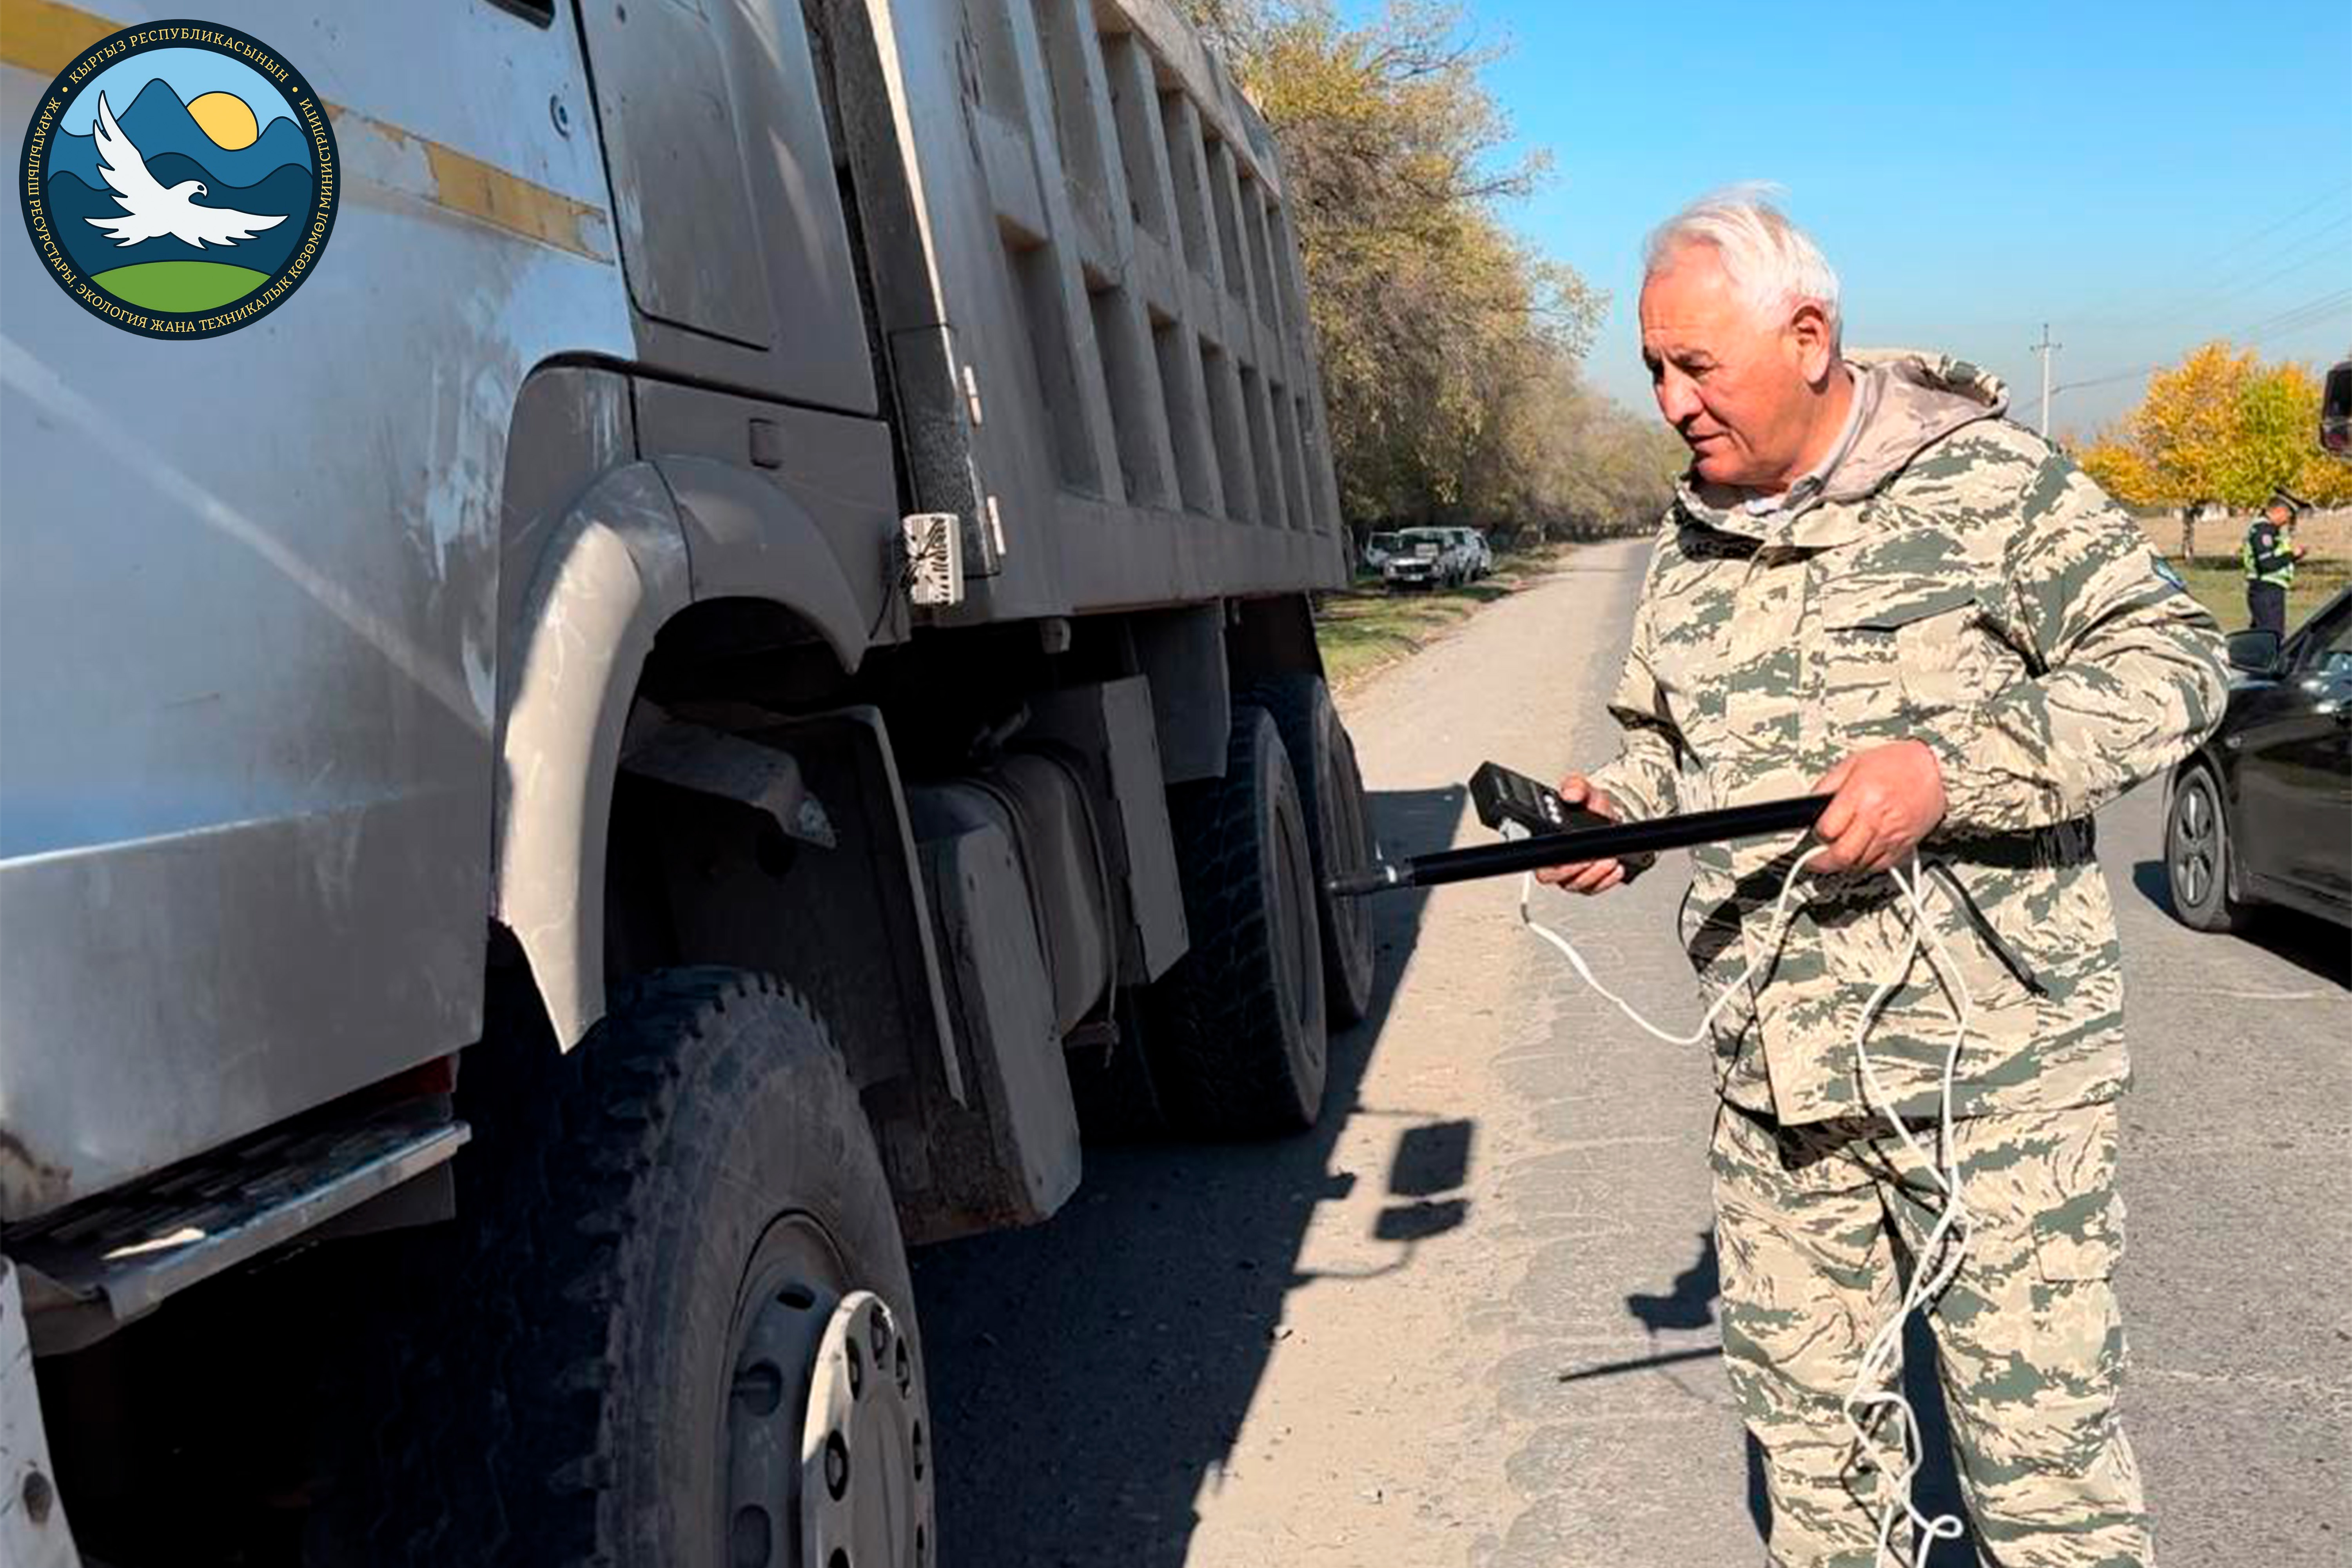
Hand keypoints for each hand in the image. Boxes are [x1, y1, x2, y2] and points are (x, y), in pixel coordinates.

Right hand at [1532, 775, 1626, 893]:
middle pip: (1557, 879)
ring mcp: (1571, 873)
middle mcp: (1555, 860)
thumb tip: (1571, 794)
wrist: (1605, 816)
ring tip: (1609, 859)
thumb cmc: (1589, 806)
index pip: (1540, 862)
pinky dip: (1606, 880)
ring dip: (1594, 874)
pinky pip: (1593, 888)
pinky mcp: (1587, 880)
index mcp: (1546, 839)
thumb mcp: (1584, 790)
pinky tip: (1615, 868)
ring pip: (1576, 885)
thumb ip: (1576, 787)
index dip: (1555, 863)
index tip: (1572, 853)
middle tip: (1594, 857)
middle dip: (1578, 870)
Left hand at [1808, 741, 1946, 874]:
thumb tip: (1808, 804)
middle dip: (1822, 862)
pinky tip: (1858, 856)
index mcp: (1861, 796)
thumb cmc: (1896, 763)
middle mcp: (1876, 818)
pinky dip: (1864, 865)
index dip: (1815, 834)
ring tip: (1836, 856)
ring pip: (1859, 865)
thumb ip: (1828, 785)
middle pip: (1841, 855)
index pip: (1827, 830)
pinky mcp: (1904, 845)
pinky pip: (1879, 866)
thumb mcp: (1853, 763)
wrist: (1936, 769)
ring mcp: (1892, 835)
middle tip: (1813, 860)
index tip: (1813, 834)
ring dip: (1842, 865)